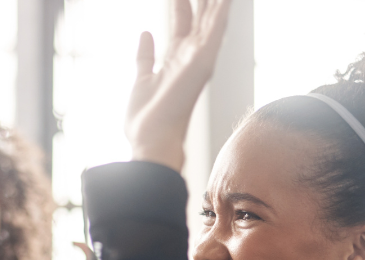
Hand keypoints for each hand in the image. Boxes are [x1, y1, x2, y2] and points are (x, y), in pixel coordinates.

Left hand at [126, 0, 233, 171]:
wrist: (151, 141)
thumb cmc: (145, 121)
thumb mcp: (142, 79)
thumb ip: (145, 57)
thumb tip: (146, 33)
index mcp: (175, 61)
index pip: (181, 25)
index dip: (181, 6)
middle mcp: (190, 58)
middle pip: (199, 19)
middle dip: (201, 1)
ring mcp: (199, 59)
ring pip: (211, 19)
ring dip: (214, 2)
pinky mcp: (204, 62)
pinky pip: (216, 29)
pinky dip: (222, 11)